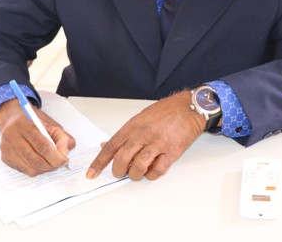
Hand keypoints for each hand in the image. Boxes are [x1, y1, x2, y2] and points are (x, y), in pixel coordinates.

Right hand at [0, 99, 75, 175]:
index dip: (55, 157)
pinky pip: (23, 170)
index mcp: (25, 125)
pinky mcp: (5, 157)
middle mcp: (13, 137)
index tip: (64, 160)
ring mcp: (7, 148)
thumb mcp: (51, 124)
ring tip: (51, 163)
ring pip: (29, 168)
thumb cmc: (33, 121)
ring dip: (44, 169)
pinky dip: (35, 169)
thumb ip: (62, 137)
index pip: (42, 146)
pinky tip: (40, 162)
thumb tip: (65, 152)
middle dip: (51, 165)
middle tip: (59, 164)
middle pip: (34, 159)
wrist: (12, 118)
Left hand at [86, 91, 205, 180]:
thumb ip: (126, 133)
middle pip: (122, 159)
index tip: (91, 173)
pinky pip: (157, 170)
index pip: (111, 147)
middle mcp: (143, 135)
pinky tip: (152, 170)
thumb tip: (108, 146)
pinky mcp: (172, 152)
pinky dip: (152, 175)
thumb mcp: (141, 117)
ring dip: (135, 175)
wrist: (189, 107)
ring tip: (137, 172)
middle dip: (118, 171)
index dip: (99, 162)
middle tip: (120, 172)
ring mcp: (157, 144)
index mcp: (133, 126)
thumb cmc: (166, 111)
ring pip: (138, 167)